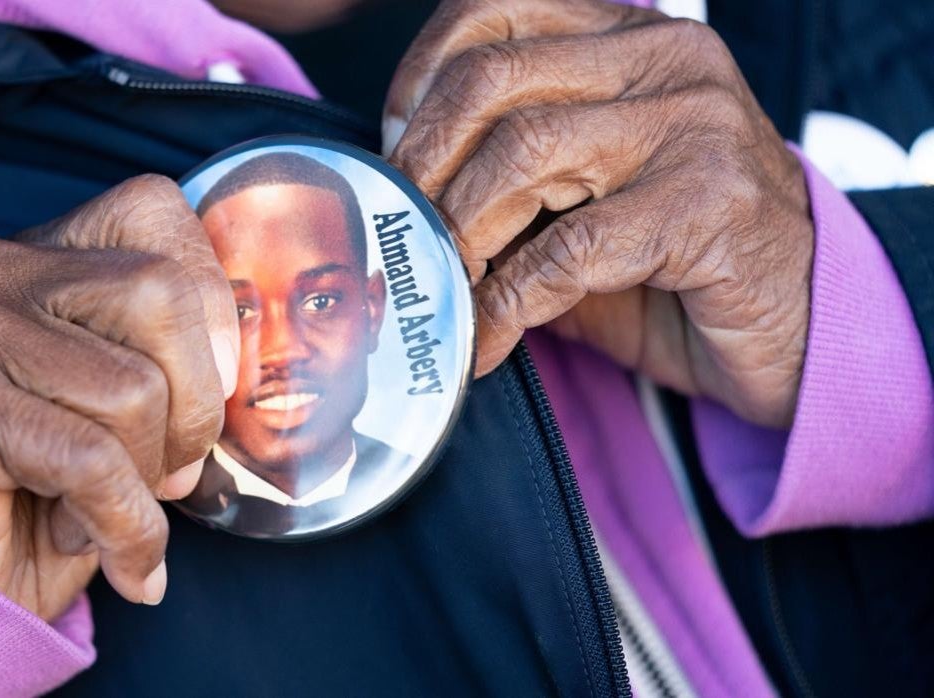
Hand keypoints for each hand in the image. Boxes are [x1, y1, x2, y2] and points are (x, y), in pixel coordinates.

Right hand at [0, 175, 239, 619]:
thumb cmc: (52, 480)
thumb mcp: (119, 389)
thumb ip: (173, 349)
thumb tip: (251, 364)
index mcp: (37, 247)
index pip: (155, 209)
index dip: (212, 303)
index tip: (216, 385)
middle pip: (159, 293)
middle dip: (195, 404)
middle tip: (172, 470)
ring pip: (133, 388)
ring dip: (149, 477)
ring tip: (110, 508)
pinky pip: (91, 460)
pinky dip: (128, 525)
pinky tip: (120, 557)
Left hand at [384, 0, 812, 427]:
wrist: (797, 318)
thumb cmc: (675, 254)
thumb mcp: (585, 189)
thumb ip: (508, 171)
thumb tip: (401, 198)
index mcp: (629, 36)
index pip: (494, 11)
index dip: (420, 77)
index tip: (393, 151)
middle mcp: (665, 61)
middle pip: (493, 79)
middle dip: (425, 163)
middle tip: (402, 228)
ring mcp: (694, 126)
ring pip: (525, 152)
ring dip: (461, 231)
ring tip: (441, 284)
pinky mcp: (709, 205)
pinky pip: (570, 248)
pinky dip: (508, 303)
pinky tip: (485, 339)